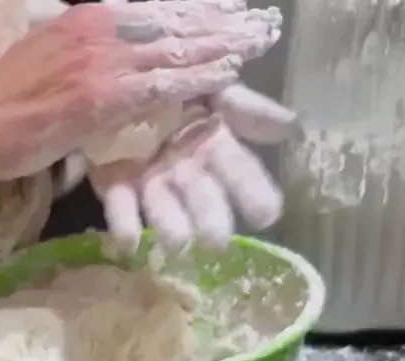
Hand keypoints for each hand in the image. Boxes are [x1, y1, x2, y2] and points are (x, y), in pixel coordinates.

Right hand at [0, 2, 282, 185]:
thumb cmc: (6, 102)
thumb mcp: (49, 56)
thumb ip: (83, 51)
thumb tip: (105, 57)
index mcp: (88, 16)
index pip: (154, 6)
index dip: (196, 8)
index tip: (231, 8)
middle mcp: (101, 28)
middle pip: (174, 18)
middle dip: (221, 19)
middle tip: (260, 21)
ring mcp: (104, 60)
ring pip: (176, 45)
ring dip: (221, 44)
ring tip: (256, 42)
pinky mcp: (105, 96)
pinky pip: (163, 82)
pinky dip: (198, 77)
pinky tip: (228, 75)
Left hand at [90, 84, 297, 254]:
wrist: (112, 74)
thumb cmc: (169, 81)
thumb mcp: (210, 83)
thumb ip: (245, 107)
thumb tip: (292, 126)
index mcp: (213, 145)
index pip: (242, 174)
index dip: (255, 194)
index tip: (266, 216)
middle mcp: (186, 171)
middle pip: (204, 200)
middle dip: (212, 220)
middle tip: (216, 241)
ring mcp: (151, 182)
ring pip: (165, 211)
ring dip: (172, 229)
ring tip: (178, 243)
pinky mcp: (115, 186)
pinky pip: (121, 208)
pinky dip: (125, 226)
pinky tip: (129, 242)